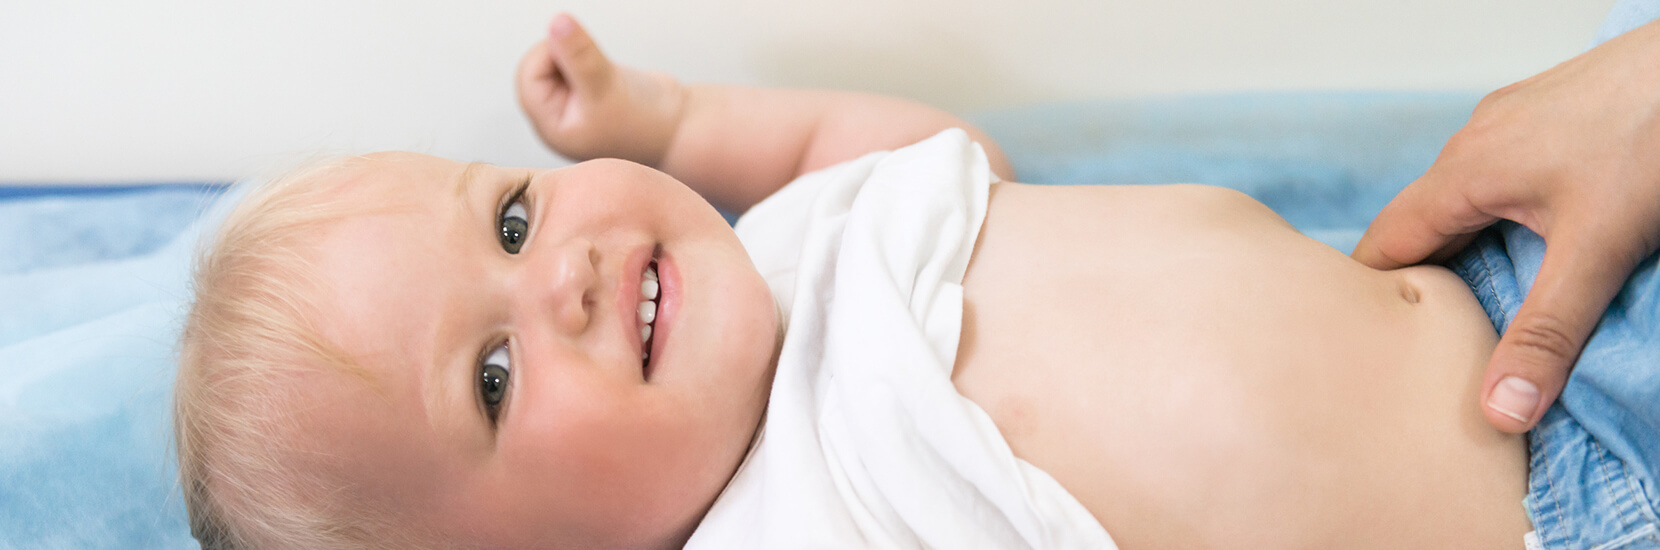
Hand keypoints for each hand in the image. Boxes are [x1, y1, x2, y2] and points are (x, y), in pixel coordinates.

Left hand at [516, 13, 684, 164]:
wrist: (680, 130)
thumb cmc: (646, 125)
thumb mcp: (606, 86)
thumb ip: (578, 55)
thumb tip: (556, 22)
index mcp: (551, 126)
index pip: (529, 76)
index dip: (550, 55)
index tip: (580, 59)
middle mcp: (557, 116)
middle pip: (537, 66)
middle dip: (562, 54)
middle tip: (593, 66)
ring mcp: (572, 103)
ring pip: (555, 61)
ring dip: (577, 55)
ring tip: (604, 75)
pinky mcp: (588, 89)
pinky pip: (573, 61)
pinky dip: (587, 57)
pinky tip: (608, 75)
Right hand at [1352, 19, 1659, 433]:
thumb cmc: (1653, 133)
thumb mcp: (1598, 249)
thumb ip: (1547, 332)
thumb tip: (1499, 410)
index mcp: (1462, 171)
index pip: (1384, 242)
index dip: (1369, 295)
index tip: (1368, 345)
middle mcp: (1474, 141)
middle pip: (1422, 223)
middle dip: (1421, 279)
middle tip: (1424, 343)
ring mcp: (1512, 122)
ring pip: (1463, 198)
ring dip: (1465, 247)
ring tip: (1479, 302)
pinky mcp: (1550, 115)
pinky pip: (1500, 176)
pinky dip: (1500, 216)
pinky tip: (1536, 240)